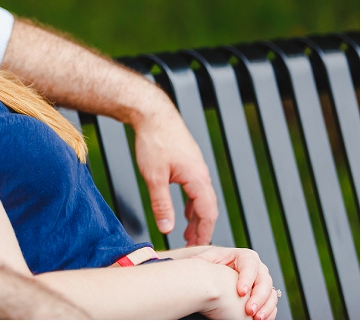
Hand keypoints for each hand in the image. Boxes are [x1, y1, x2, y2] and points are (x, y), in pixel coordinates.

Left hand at [132, 94, 217, 243]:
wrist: (153, 114)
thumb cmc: (154, 141)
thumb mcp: (154, 176)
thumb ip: (161, 204)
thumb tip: (167, 227)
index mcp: (197, 179)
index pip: (208, 213)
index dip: (204, 232)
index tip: (199, 248)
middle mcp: (201, 174)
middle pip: (208, 207)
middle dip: (202, 228)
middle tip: (193, 246)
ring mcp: (196, 167)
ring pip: (202, 198)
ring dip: (197, 217)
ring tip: (189, 233)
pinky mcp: (189, 162)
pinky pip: (196, 189)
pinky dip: (193, 203)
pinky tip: (185, 210)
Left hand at [188, 246, 278, 319]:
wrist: (223, 270)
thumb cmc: (216, 263)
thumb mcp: (210, 258)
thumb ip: (204, 259)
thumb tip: (192, 262)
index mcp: (247, 257)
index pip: (250, 267)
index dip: (247, 280)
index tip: (240, 292)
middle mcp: (259, 269)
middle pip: (264, 282)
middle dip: (258, 297)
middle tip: (249, 310)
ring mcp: (264, 282)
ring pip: (271, 295)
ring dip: (265, 308)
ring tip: (256, 318)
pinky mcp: (266, 295)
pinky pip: (272, 305)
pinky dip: (269, 313)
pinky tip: (261, 320)